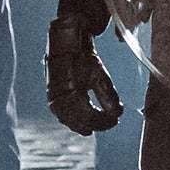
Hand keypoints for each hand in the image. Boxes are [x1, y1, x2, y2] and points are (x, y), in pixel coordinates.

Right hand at [46, 16, 122, 134]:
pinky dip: (73, 120)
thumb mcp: (99, 75)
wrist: (65, 42)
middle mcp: (59, 99)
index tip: (116, 119)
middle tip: (111, 122)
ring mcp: (53, 98)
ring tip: (96, 127)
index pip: (89, 116)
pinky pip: (62, 115)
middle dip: (97, 123)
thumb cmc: (82, 57)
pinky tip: (82, 122)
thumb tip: (118, 114)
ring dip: (83, 124)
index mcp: (70, 93)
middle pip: (80, 121)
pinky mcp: (52, 96)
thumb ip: (108, 96)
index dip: (104, 121)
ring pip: (69, 120)